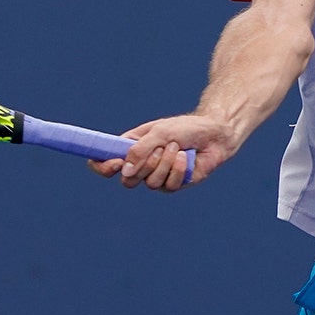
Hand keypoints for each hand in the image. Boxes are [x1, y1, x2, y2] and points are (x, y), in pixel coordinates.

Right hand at [87, 113, 239, 191]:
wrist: (213, 134)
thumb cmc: (184, 128)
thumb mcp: (159, 132)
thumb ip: (139, 150)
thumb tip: (124, 171)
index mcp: (130, 149)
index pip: (105, 163)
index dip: (102, 167)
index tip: (113, 164)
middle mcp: (141, 165)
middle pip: (127, 181)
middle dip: (144, 165)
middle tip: (159, 149)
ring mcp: (157, 177)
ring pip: (150, 183)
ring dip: (165, 163)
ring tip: (177, 148)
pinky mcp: (173, 184)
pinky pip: (168, 185)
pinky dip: (177, 169)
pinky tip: (185, 157)